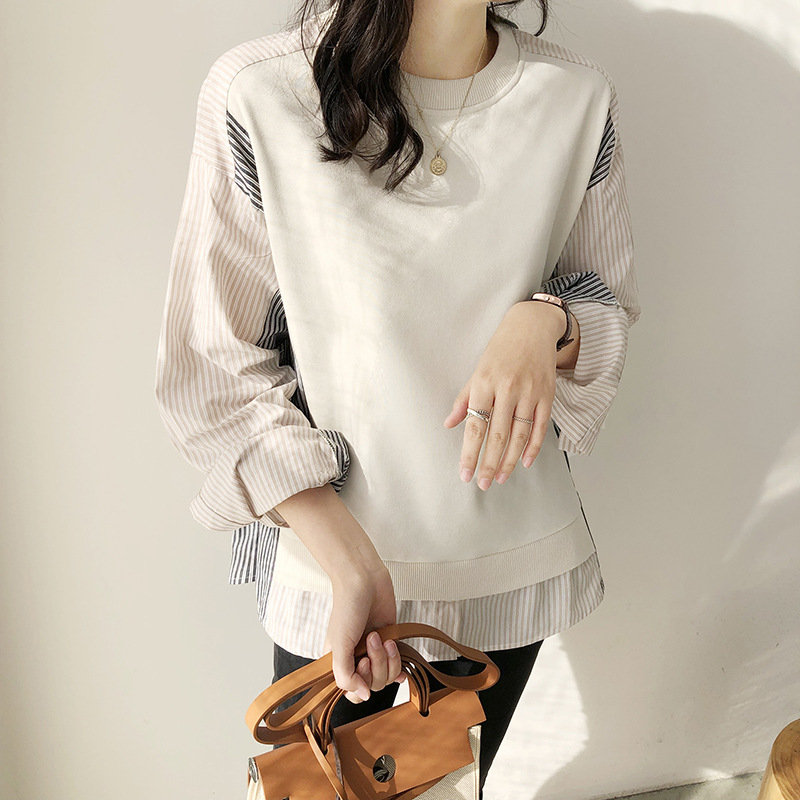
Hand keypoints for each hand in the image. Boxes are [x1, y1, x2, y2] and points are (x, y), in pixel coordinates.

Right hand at [323, 566, 406, 704]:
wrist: (364, 580)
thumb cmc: (347, 607)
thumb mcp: (339, 644)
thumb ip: (345, 675)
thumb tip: (363, 696)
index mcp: (338, 662)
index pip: (350, 692)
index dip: (359, 684)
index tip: (361, 662)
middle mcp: (356, 660)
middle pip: (372, 686)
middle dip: (376, 665)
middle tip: (372, 640)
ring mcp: (373, 652)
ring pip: (386, 677)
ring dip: (387, 658)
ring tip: (382, 636)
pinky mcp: (389, 643)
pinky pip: (398, 666)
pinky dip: (399, 661)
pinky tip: (394, 649)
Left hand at [443, 300, 576, 487]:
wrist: (531, 326)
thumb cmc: (500, 350)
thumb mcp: (477, 371)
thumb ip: (464, 400)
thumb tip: (449, 424)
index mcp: (485, 382)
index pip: (476, 425)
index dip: (470, 453)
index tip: (465, 473)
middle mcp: (507, 388)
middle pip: (498, 434)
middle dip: (489, 463)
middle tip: (482, 484)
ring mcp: (530, 392)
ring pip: (520, 434)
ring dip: (509, 460)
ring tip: (499, 478)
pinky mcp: (547, 394)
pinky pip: (541, 426)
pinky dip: (534, 446)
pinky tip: (525, 462)